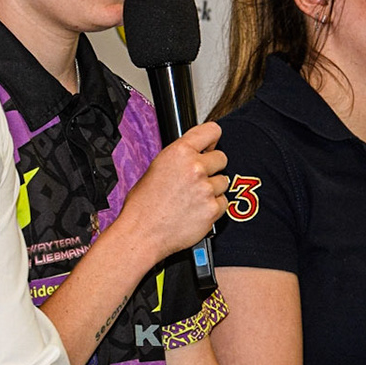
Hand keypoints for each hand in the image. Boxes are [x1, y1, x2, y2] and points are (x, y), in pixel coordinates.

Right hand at [115, 122, 228, 260]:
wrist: (142, 233)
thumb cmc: (143, 205)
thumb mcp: (156, 168)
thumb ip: (181, 157)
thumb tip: (199, 150)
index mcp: (179, 152)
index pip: (212, 131)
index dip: (212, 139)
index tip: (211, 145)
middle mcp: (195, 168)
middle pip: (222, 158)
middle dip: (213, 167)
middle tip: (198, 178)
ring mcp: (206, 189)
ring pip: (224, 182)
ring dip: (213, 188)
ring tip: (193, 198)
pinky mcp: (213, 209)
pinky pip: (223, 202)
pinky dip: (214, 207)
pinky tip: (196, 210)